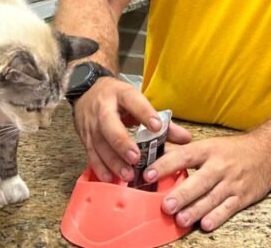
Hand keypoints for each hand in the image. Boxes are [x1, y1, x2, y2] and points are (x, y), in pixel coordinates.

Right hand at [72, 78, 190, 182]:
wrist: (87, 91)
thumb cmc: (117, 99)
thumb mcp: (137, 101)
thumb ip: (162, 120)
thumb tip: (186, 139)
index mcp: (121, 95)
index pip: (133, 101)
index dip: (144, 113)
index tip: (156, 126)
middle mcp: (103, 109)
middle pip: (110, 125)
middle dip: (122, 143)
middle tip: (136, 159)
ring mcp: (91, 124)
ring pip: (99, 144)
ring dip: (113, 161)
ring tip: (128, 175)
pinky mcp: (84, 138)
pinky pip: (91, 155)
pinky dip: (100, 168)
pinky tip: (111, 179)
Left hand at [143, 133, 270, 231]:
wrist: (268, 153)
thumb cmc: (233, 150)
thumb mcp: (209, 144)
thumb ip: (182, 151)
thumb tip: (154, 153)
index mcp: (208, 149)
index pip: (183, 156)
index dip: (165, 165)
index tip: (148, 174)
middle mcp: (219, 166)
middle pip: (199, 181)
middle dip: (182, 194)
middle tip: (166, 205)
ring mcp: (231, 183)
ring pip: (212, 198)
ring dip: (196, 210)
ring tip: (180, 220)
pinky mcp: (242, 197)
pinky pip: (228, 209)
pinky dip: (217, 217)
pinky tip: (206, 225)